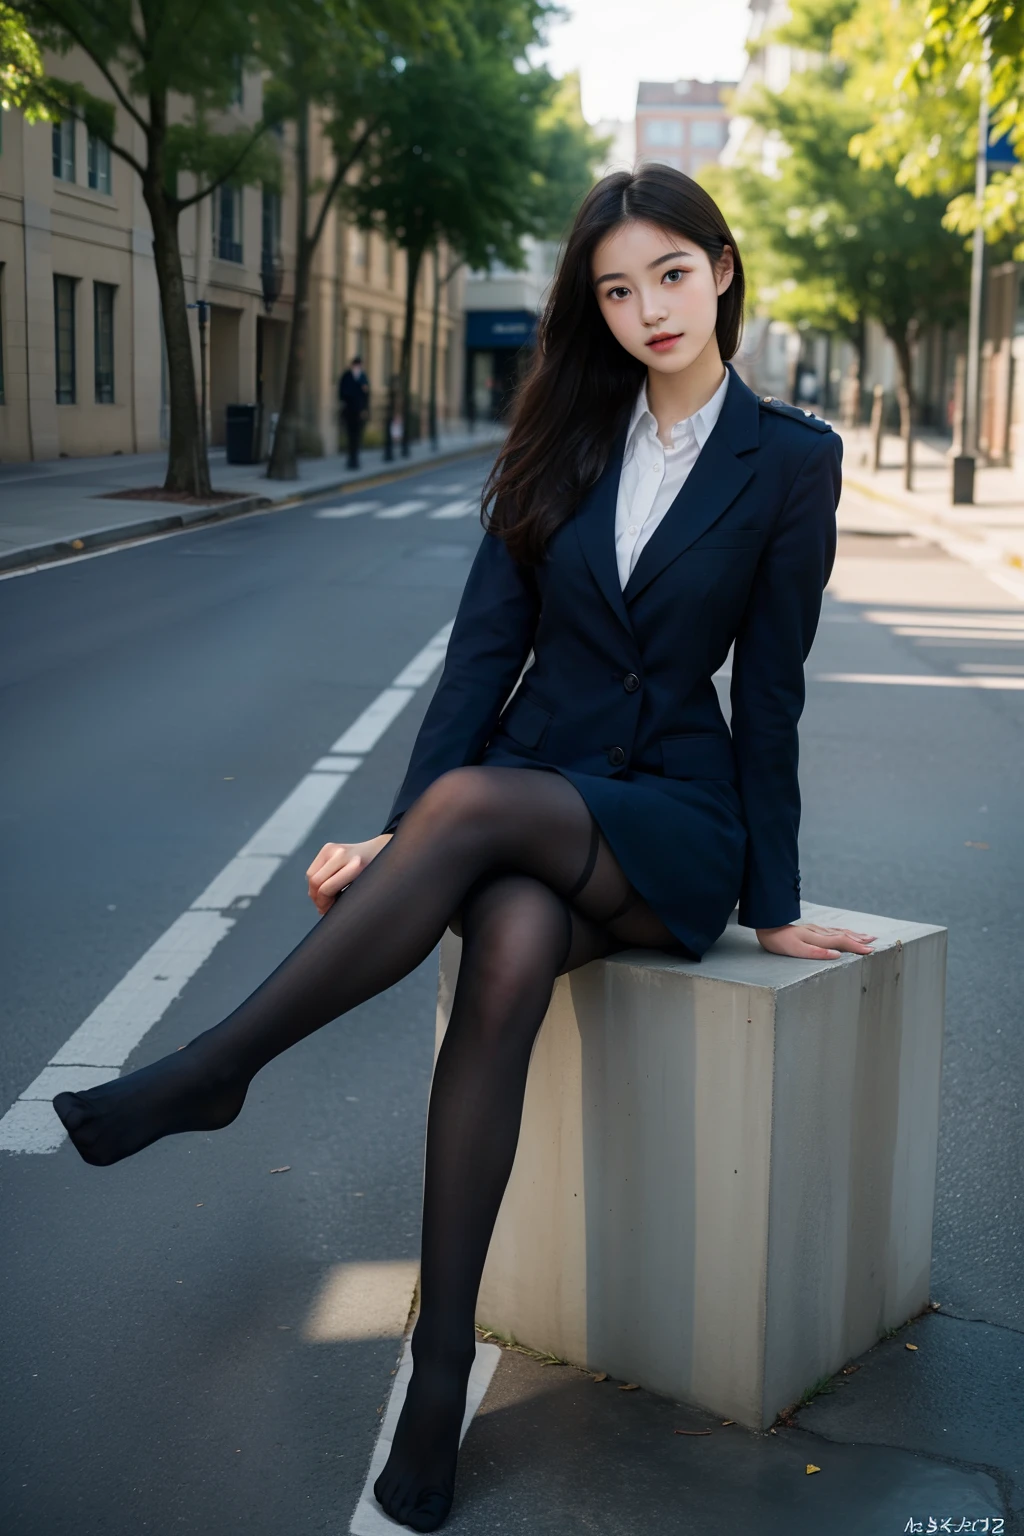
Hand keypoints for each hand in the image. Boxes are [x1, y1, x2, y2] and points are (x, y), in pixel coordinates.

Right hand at [306, 833, 391, 914]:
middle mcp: (342, 853)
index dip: (324, 904)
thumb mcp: (366, 889)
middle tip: (325, 909)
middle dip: (317, 899)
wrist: (379, 852)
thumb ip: (349, 899)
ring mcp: (333, 848)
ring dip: (314, 891)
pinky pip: (313, 870)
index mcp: (356, 864)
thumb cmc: (375, 875)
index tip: (329, 912)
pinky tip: (325, 888)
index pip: (325, 888)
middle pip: (315, 882)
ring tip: (325, 900)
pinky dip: (316, 882)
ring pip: (311, 876)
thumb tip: (324, 912)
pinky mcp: (327, 848)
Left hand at [755, 922, 875, 959]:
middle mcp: (820, 933)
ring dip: (855, 935)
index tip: (871, 951)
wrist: (767, 926)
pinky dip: (844, 932)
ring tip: (867, 936)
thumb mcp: (796, 950)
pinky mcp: (812, 929)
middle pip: (844, 935)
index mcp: (818, 939)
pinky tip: (846, 932)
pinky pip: (833, 930)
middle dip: (860, 940)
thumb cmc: (780, 941)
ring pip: (840, 932)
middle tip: (876, 943)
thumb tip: (837, 955)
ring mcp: (816, 930)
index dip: (857, 947)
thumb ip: (817, 953)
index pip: (842, 942)